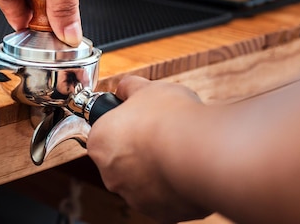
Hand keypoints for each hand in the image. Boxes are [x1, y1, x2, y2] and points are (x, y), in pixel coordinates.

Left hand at [87, 76, 211, 222]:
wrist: (198, 150)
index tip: (138, 119)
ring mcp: (134, 196)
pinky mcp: (159, 213)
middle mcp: (110, 174)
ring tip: (177, 149)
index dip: (123, 123)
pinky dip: (172, 185)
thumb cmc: (170, 120)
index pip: (104, 133)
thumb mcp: (147, 88)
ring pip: (142, 180)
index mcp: (100, 141)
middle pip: (121, 159)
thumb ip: (129, 87)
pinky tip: (185, 167)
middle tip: (160, 133)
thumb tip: (125, 88)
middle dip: (138, 148)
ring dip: (155, 168)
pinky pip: (163, 197)